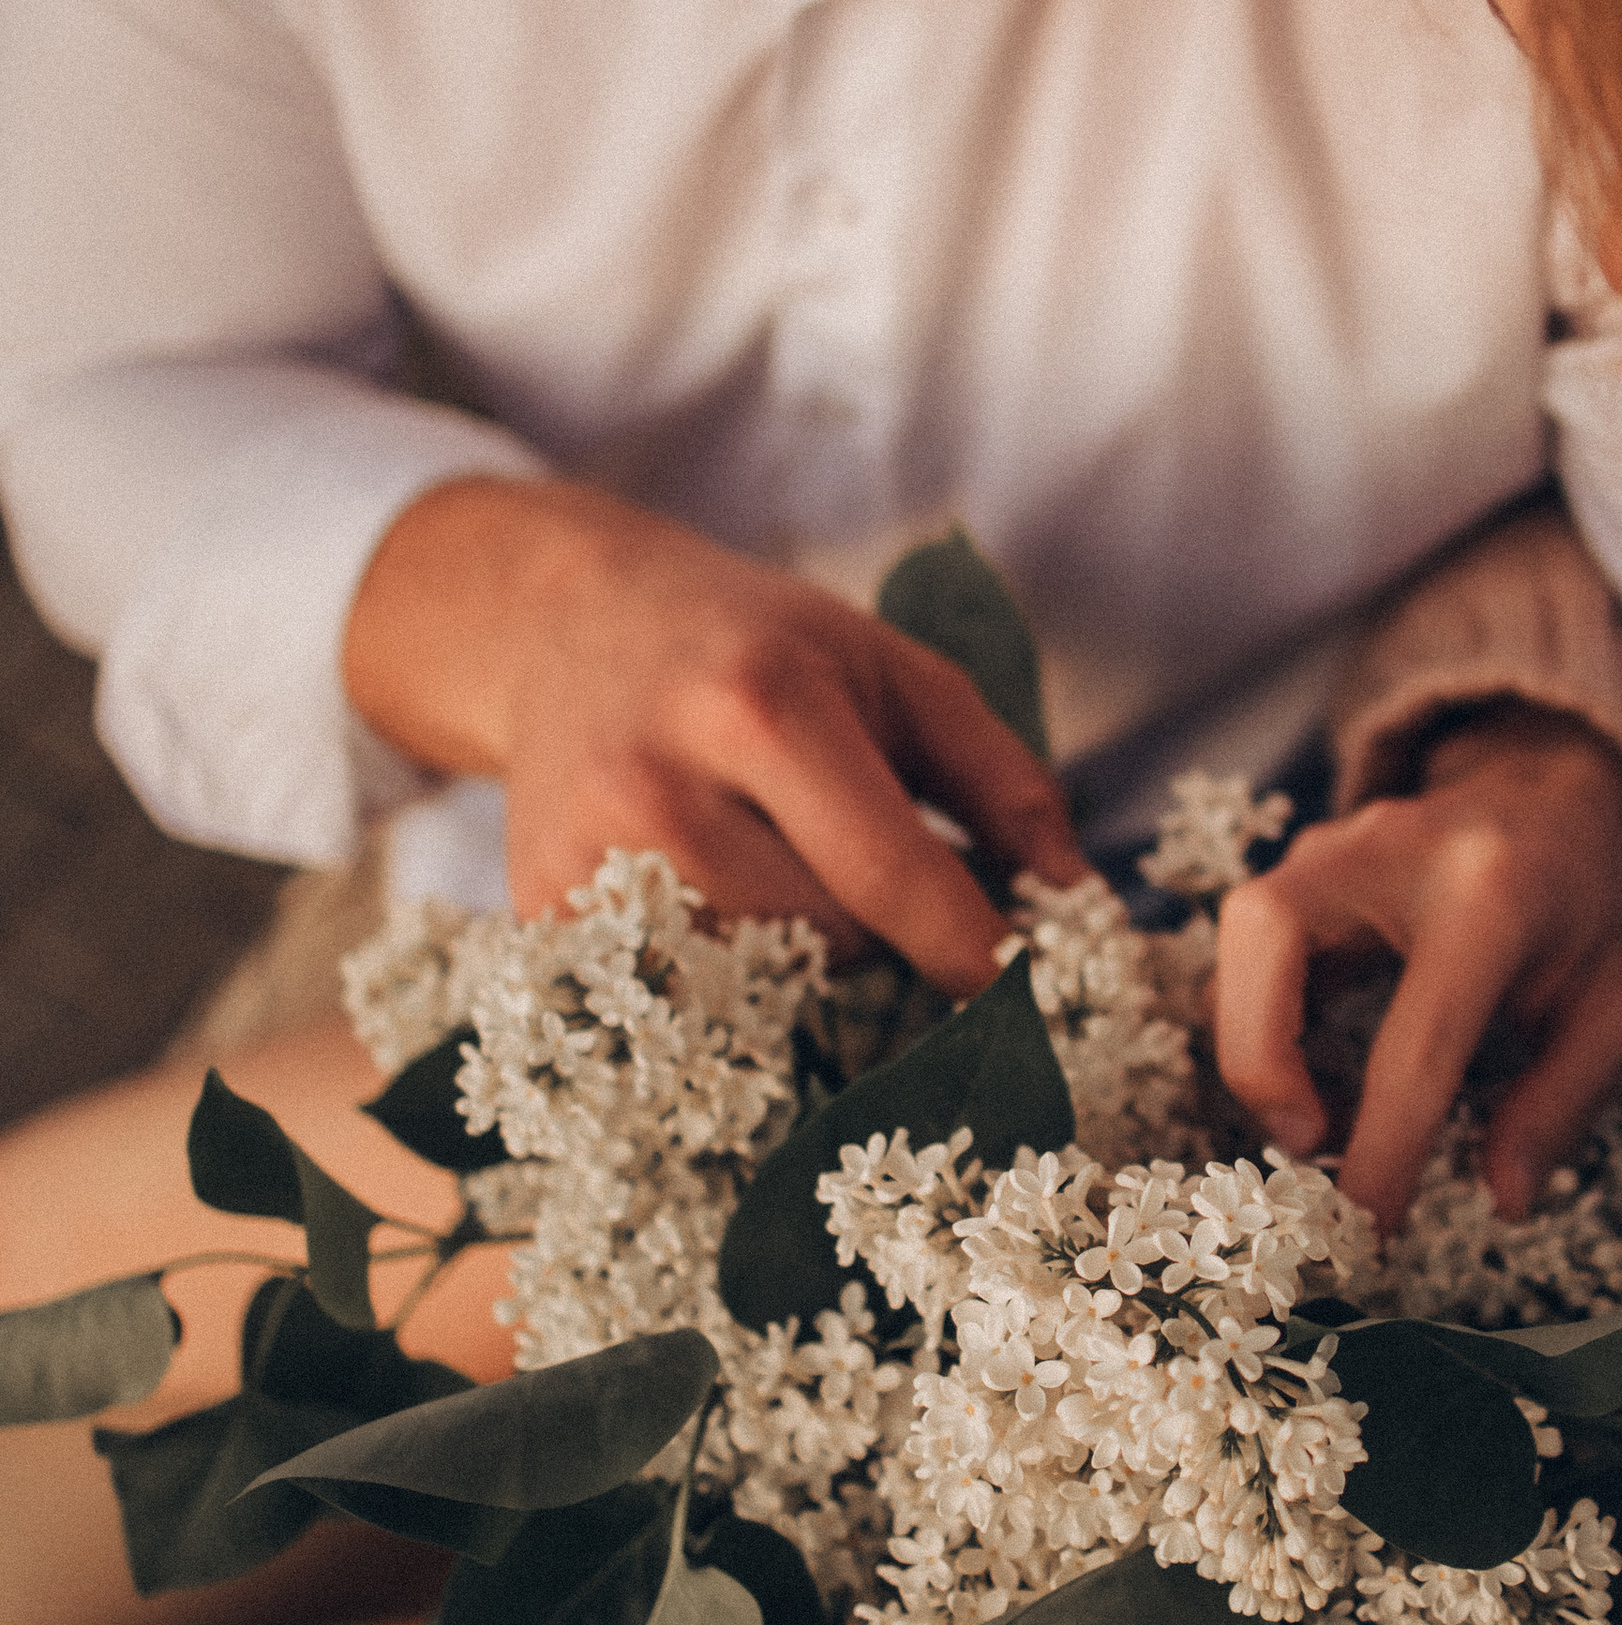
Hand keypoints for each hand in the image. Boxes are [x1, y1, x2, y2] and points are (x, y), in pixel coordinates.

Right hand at [343, 478, 1083, 990]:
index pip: (891, 873)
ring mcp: (587, 859)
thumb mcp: (901, 675)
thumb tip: (1080, 903)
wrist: (572, 622)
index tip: (1034, 1002)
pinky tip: (722, 917)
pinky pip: (676, 1000)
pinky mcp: (540, 915)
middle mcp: (661, 784)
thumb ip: (1006, 783)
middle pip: (828, 940)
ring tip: (789, 882)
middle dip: (885, 935)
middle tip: (878, 889)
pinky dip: (726, 985)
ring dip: (805, 964)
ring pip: (756, 985)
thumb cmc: (765, 649)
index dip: (973, 951)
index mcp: (764, 706)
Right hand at [1214, 702, 1621, 1231]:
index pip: (1416, 1039)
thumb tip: (1501, 1197)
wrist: (1567, 794)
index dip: (1383, 1149)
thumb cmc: (1596, 912)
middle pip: (1268, 929)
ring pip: (1244, 928)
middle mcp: (1395, 849)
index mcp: (1492, 896)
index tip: (1369, 1235)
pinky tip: (1309, 1068)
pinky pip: (1252, 940)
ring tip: (1313, 1117)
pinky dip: (1259, 1013)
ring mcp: (1339, 840)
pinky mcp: (1308, 858)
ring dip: (1252, 1037)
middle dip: (1257, 1054)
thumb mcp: (1620, 1009)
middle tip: (1304, 1142)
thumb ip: (1563, 1103)